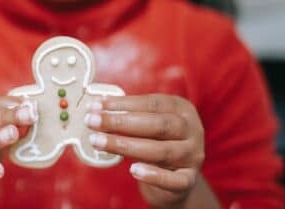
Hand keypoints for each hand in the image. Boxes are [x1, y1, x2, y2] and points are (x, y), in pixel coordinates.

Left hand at [85, 94, 204, 208]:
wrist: (177, 178)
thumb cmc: (157, 142)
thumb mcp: (148, 124)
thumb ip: (129, 115)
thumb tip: (96, 108)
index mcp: (181, 109)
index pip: (151, 103)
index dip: (122, 103)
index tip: (95, 106)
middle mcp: (192, 130)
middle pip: (157, 125)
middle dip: (120, 123)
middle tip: (92, 122)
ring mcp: (192, 156)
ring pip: (161, 151)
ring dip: (126, 146)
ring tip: (98, 142)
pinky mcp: (189, 180)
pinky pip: (173, 180)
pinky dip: (153, 175)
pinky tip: (133, 170)